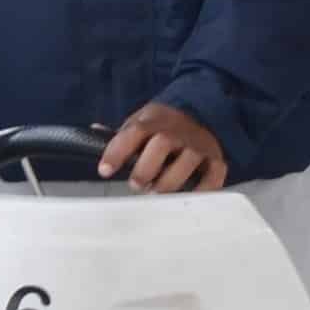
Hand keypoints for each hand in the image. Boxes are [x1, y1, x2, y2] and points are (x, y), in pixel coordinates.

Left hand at [98, 102, 229, 193]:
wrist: (201, 111)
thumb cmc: (163, 125)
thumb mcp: (141, 121)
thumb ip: (122, 134)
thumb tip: (94, 129)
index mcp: (152, 121)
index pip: (132, 133)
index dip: (117, 152)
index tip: (104, 171)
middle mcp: (176, 131)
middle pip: (162, 144)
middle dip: (146, 168)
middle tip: (136, 185)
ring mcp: (197, 145)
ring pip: (187, 161)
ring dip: (169, 182)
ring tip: (156, 193)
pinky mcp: (215, 159)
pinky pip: (213, 176)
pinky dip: (203, 190)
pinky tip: (188, 198)